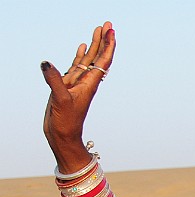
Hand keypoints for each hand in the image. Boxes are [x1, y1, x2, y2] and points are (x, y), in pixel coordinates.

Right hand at [41, 22, 115, 171]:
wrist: (63, 136)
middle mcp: (86, 82)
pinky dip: (80, 55)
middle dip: (104, 40)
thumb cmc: (66, 122)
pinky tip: (82, 47)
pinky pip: (76, 66)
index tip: (111, 31)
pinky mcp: (68, 86)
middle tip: (108, 24)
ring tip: (99, 30)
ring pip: (88, 59)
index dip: (108, 46)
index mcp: (89, 84)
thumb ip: (54, 81)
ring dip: (94, 45)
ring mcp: (77, 83)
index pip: (102, 61)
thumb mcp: (60, 100)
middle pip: (98, 57)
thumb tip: (46, 64)